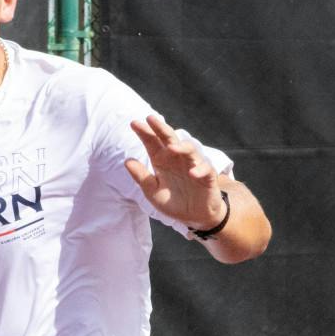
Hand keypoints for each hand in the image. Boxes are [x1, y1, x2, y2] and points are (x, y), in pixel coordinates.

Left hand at [125, 113, 226, 231]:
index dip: (144, 133)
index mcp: (162, 160)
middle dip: (161, 128)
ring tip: (171, 147)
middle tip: (151, 119)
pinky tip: (192, 173)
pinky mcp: (207, 176)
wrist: (195, 216)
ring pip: (189, 149)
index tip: (133, 123)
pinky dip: (199, 169)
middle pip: (170, 139)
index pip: (152, 142)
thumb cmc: (174, 202)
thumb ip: (142, 178)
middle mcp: (177, 158)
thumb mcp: (153, 192)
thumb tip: (127, 161)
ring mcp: (193, 165)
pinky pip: (205, 168)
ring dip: (181, 147)